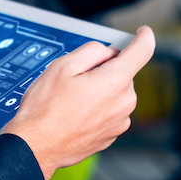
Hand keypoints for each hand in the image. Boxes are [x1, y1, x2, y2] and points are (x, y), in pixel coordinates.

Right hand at [1, 26, 155, 179]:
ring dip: (100, 90)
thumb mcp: (63, 65)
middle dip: (105, 70)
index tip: (143, 32)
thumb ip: (92, 51)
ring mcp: (119, 122)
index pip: (142, 51)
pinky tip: (76, 114)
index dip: (143, 37)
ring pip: (116, 93)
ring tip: (72, 100)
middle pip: (123, 73)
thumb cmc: (46, 108)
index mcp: (115, 81)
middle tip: (76, 79)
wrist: (36, 146)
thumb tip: (108, 52)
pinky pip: (110, 111)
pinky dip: (98, 108)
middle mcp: (124, 102)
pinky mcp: (112, 135)